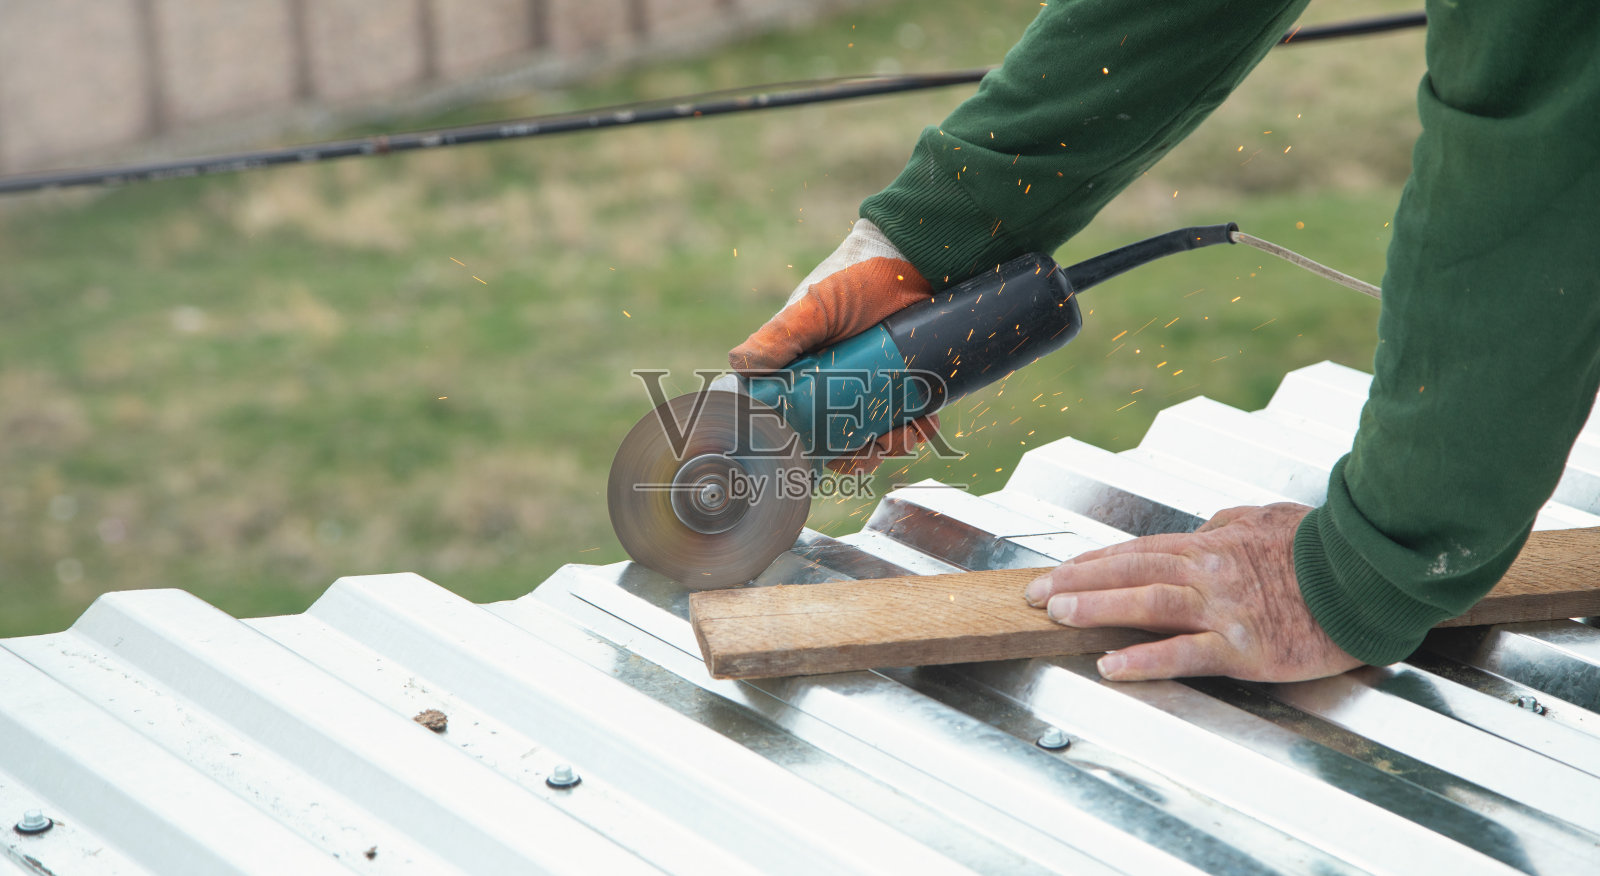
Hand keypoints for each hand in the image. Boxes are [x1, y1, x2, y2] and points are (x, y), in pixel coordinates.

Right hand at [730, 219, 939, 474]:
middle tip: (875, 447)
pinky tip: (925, 422)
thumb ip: (780, 334)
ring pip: (874, 437)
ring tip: (904, 433)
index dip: (807, 445)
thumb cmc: (857, 275)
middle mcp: (833, 383)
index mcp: (801, 371)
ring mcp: (871, 386)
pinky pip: (908, 422)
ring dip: (889, 445)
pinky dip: (916, 430)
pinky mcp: (905, 386)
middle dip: (856, 453)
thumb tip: (739, 367)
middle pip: (836, 440)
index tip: (824, 451)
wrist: (917, 259)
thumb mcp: (815, 305)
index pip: (794, 423)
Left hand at [1022, 503, 1361, 681]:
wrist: (1372, 578)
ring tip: (1057, 614)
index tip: (1057, 570)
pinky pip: (1185, 653)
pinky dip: (1144, 659)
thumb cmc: (1324, 548)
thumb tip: (1201, 526)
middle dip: (1077, 582)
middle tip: (1034, 593)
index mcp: (1213, 544)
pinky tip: (1111, 666)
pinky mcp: (1245, 648)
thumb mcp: (1268, 520)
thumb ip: (1228, 524)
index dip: (1093, 562)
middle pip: (1130, 573)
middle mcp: (1210, 573)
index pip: (1138, 551)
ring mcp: (1225, 611)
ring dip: (1097, 609)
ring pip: (1147, 605)